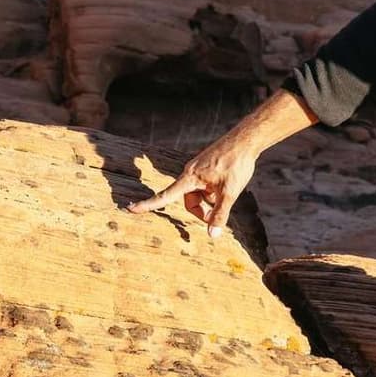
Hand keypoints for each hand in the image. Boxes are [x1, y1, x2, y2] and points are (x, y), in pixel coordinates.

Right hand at [125, 133, 259, 238]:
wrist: (245, 140)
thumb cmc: (236, 164)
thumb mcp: (230, 192)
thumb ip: (220, 214)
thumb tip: (212, 236)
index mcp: (190, 178)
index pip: (165, 196)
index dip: (148, 204)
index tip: (130, 208)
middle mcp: (190, 172)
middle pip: (189, 201)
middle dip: (203, 209)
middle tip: (221, 210)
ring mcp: (198, 169)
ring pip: (199, 194)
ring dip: (210, 199)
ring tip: (227, 190)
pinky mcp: (206, 167)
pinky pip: (204, 185)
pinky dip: (213, 190)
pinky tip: (228, 183)